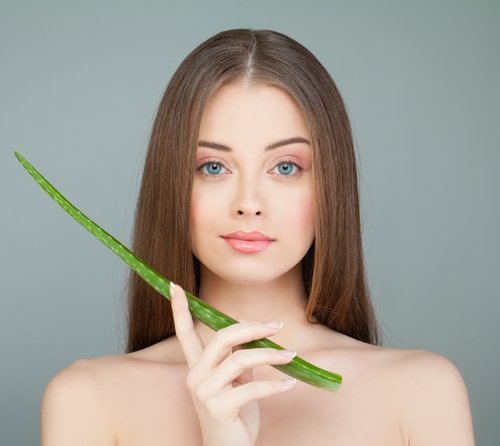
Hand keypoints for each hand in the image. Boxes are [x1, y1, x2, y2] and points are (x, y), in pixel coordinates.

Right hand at [169, 282, 296, 445]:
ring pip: (241, 360)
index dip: (179, 309)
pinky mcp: (218, 408)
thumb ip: (240, 357)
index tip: (174, 285)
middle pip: (222, 338)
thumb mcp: (237, 382)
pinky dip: (275, 385)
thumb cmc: (235, 416)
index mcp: (198, 367)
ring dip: (271, 356)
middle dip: (251, 328)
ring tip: (292, 356)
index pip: (185, 333)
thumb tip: (248, 328)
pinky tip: (290, 383)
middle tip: (275, 326)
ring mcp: (205, 393)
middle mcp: (196, 376)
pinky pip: (252, 388)